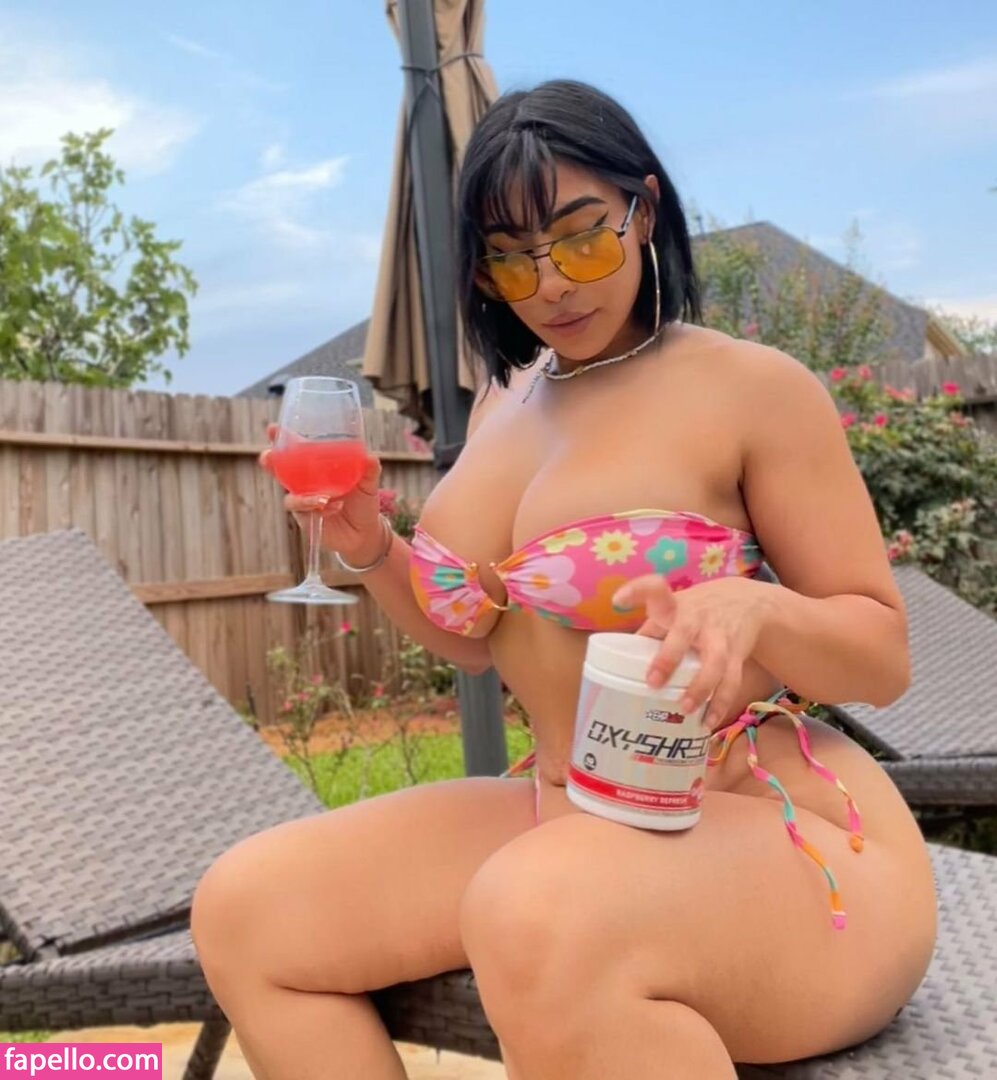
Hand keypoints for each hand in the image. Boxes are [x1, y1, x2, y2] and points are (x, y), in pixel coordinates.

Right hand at [259, 423, 384, 561]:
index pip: (296, 450)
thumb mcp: (368, 483)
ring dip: (304, 495)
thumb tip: (369, 457)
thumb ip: (369, 470)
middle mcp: (305, 482)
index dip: (281, 439)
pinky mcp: (304, 518)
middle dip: (270, 461)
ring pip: (290, 495)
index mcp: (318, 467)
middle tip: (268, 457)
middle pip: (280, 469)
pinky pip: (302, 511)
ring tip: (325, 498)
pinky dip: (316, 507)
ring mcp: (303, 500)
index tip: (272, 429)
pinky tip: (333, 507)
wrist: (364, 532)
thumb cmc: (363, 503)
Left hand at [611, 575, 776, 730]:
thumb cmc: (698, 609)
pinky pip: (732, 681)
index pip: (655, 591)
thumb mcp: (675, 609)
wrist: (749, 601)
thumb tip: (620, 660)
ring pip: (715, 662)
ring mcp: (720, 636)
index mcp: (675, 606)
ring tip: (686, 708)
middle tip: (653, 682)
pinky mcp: (737, 654)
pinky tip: (708, 722)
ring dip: (700, 687)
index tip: (618, 600)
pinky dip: (720, 703)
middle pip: (684, 633)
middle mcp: (697, 618)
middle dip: (669, 658)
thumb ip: (651, 631)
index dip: (637, 592)